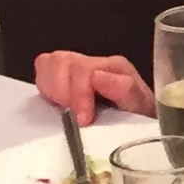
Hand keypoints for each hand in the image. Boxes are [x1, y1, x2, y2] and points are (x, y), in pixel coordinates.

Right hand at [33, 49, 151, 121]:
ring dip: (50, 87)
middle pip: (61, 60)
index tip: (83, 120)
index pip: (82, 68)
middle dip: (61, 90)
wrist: (140, 123)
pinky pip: (42, 71)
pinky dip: (45, 88)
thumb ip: (123, 89)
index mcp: (112, 66)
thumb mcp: (140, 106)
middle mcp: (91, 62)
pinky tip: (57, 104)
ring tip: (63, 108)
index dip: (78, 94)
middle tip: (70, 114)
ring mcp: (74, 68)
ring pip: (48, 62)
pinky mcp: (61, 78)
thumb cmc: (140, 116)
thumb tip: (97, 77)